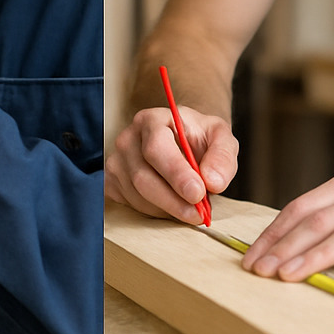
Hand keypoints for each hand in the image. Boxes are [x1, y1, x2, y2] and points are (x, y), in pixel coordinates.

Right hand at [104, 104, 236, 223]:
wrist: (181, 141)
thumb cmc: (198, 138)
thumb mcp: (220, 137)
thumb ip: (222, 156)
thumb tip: (213, 183)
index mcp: (151, 120)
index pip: (156, 149)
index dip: (176, 174)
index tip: (198, 194)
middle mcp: (127, 138)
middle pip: (142, 177)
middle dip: (173, 201)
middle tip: (198, 214)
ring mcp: (116, 161)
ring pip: (137, 195)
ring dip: (167, 208)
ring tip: (189, 206)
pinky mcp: (112, 182)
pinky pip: (131, 205)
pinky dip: (155, 212)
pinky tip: (170, 204)